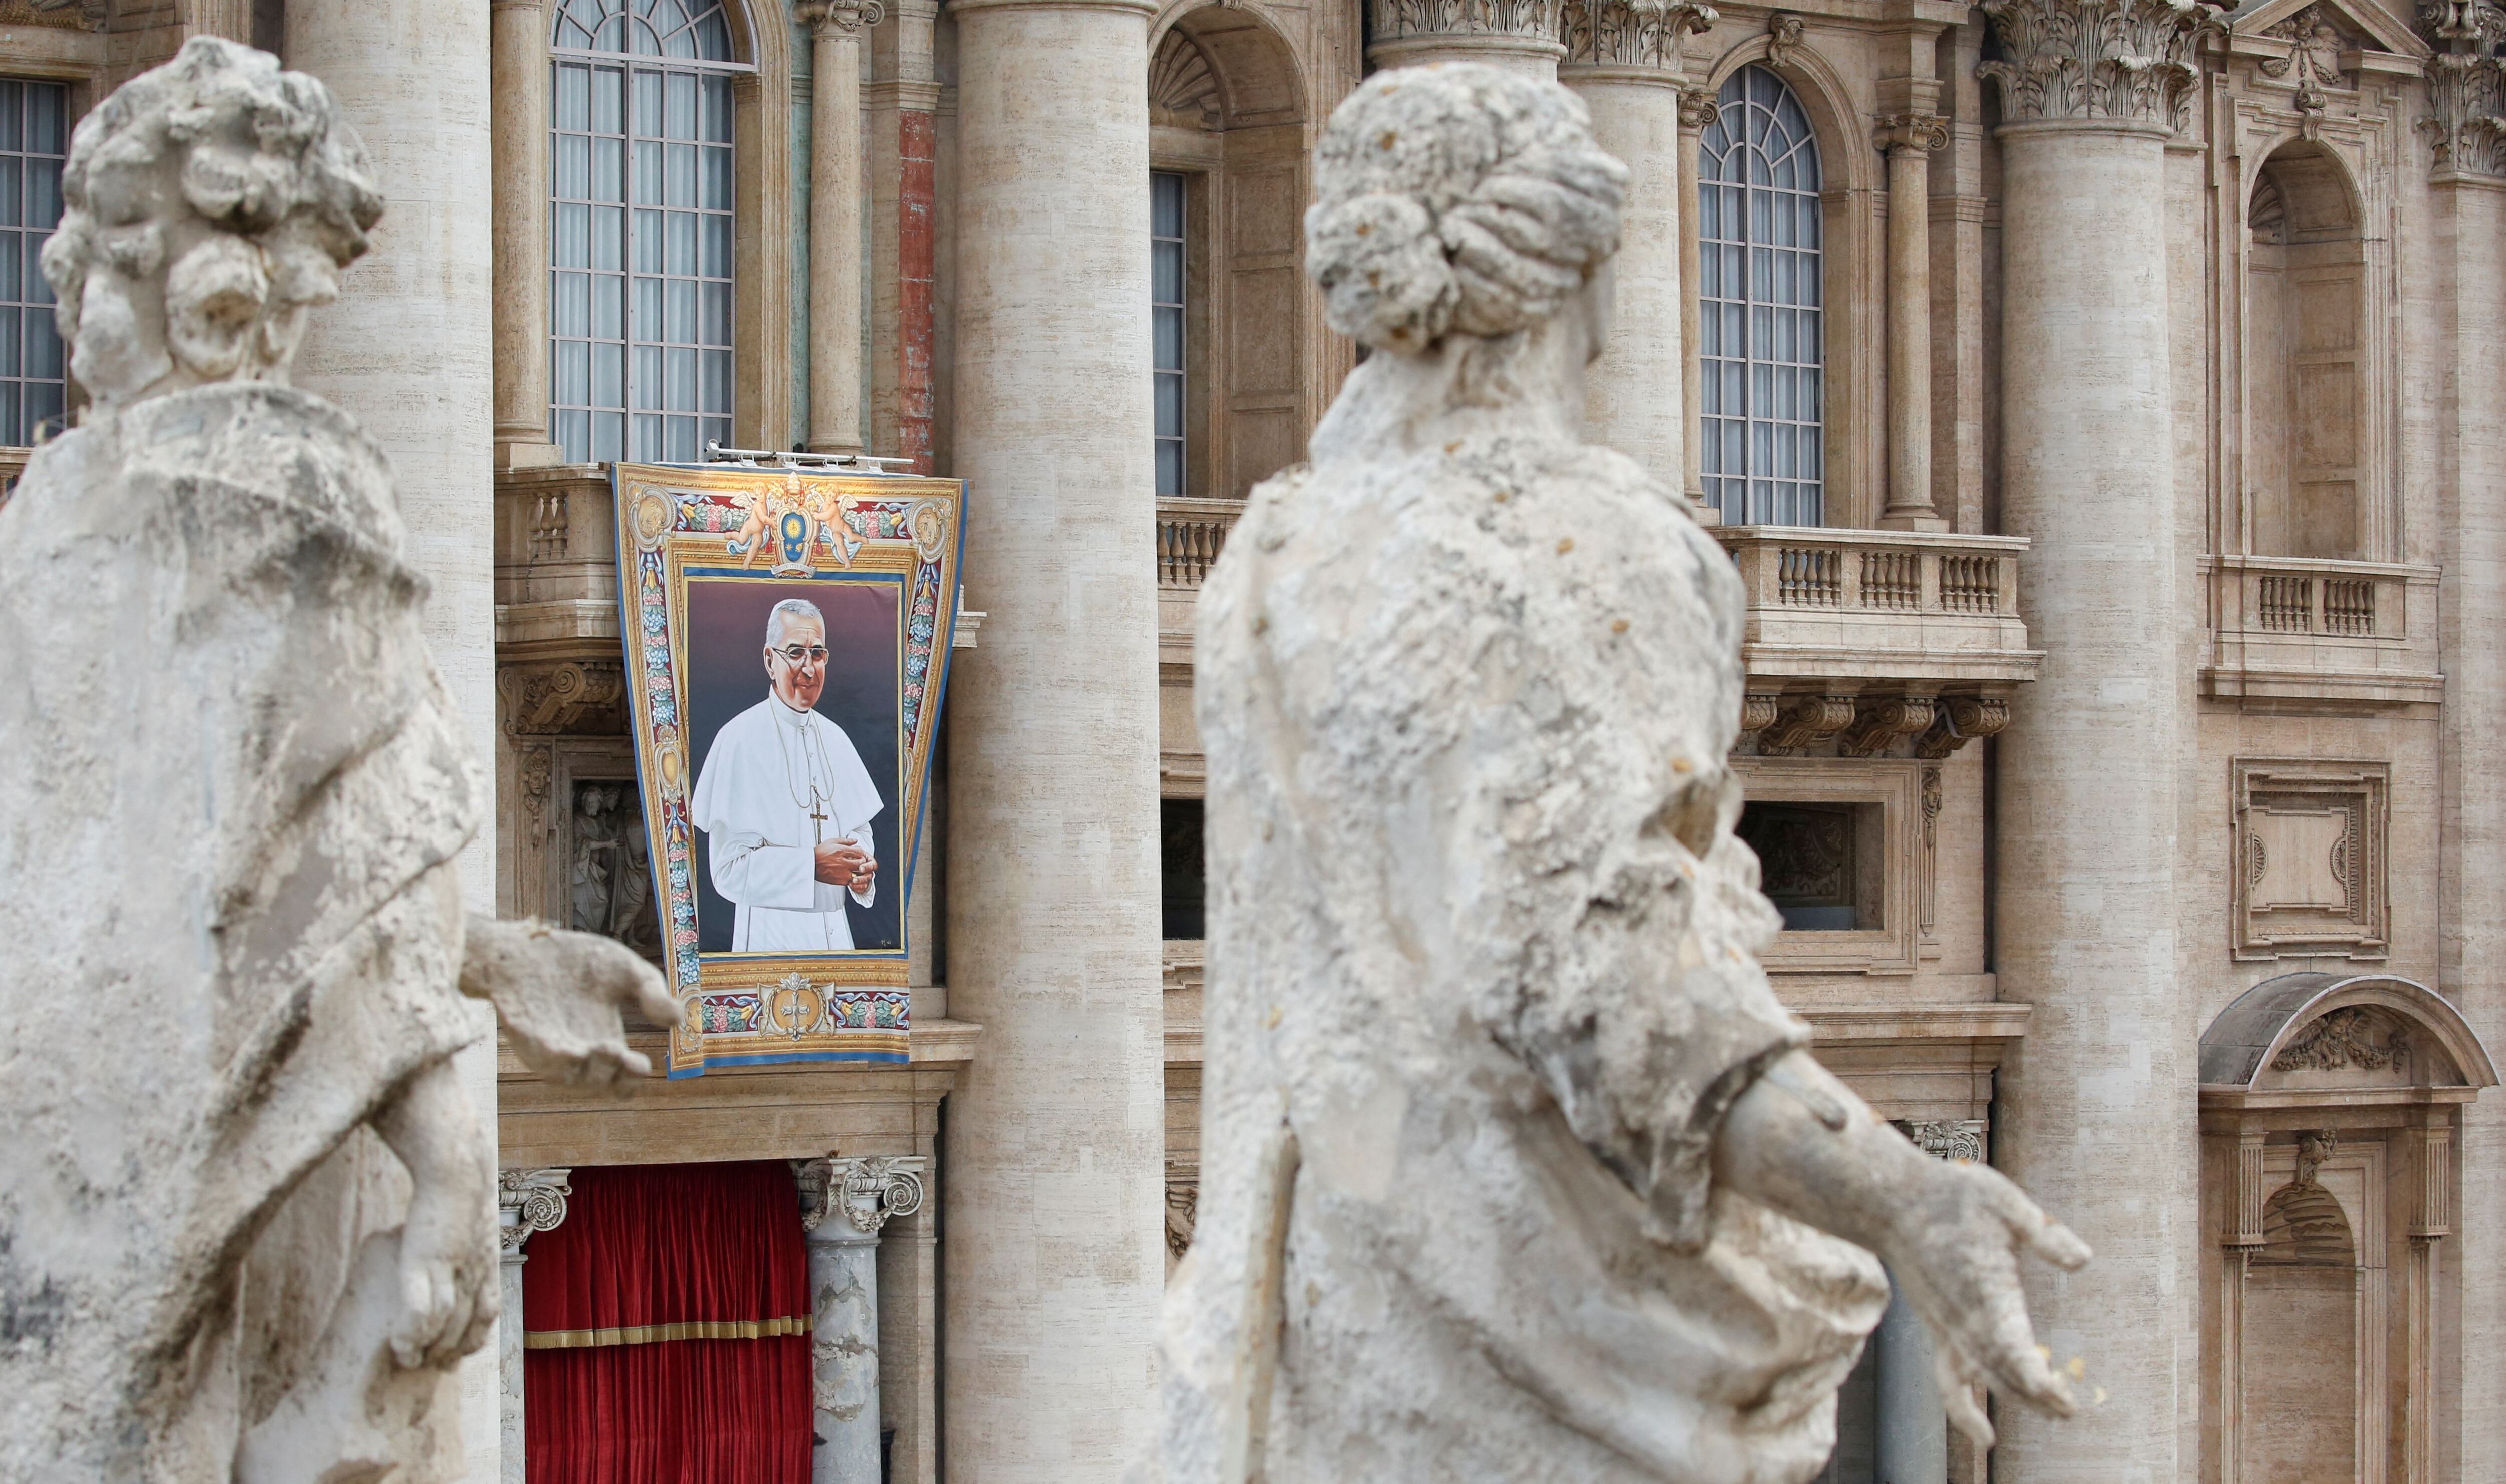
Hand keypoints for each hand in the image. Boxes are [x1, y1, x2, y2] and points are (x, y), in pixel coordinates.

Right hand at [368, 1058, 498, 1367]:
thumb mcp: (467, 1219)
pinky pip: (420, 1308)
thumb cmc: (460, 1185)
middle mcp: (476, 1271)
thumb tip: (452, 1248)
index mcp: (487, 1261)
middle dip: (447, 1351)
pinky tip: (398, 1346)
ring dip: (426, 1349)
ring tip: (406, 1361)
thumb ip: (464, 1239)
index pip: (486, 1312)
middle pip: (464, 1326)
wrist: (456, 1163)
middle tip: (428, 1367)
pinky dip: (410, 1333)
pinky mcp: (424, 1259)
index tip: (456, 1355)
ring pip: (443, 1324)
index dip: (472, 1337)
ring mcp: (452, 1268)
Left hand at [461, 914, 680, 1082]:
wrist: (525, 947)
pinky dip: (561, 1061)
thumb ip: (652, 992)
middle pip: (606, 1085)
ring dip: (594, 1069)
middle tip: (626, 1055)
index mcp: (607, 1039)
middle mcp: (583, 1051)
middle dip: (619, 1075)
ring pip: (578, 1079)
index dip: (636, 1077)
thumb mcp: (625, 970)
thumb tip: (678, 1021)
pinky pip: (547, 1062)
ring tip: (605, 1046)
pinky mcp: (530, 1040)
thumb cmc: (576, 961)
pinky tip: (573, 1050)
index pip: (625, 1078)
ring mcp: (555, 1049)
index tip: (643, 1063)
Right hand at [815, 838, 874, 890]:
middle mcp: (841, 862)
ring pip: (857, 873)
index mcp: (840, 851)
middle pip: (860, 862)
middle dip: (861, 860)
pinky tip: (847, 872)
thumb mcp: (831, 842)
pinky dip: (852, 876)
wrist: (810, 865)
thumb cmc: (819, 853)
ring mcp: (841, 873)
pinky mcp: (839, 881)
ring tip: (853, 867)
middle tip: (857, 860)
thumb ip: (845, 841)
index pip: (859, 852)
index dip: (859, 851)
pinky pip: (851, 880)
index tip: (857, 852)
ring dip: (857, 869)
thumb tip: (855, 841)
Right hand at [1878, 1158, 2091, 1444]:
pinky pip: (1950, 1380)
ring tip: (2052, 1413)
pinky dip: (1966, 1411)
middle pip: (2000, 1375)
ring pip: (1980, 1380)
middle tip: (2069, 1410)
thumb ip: (2043, 1233)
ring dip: (2015, 1400)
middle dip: (2036, 1399)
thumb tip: (2083, 1260)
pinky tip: (1985, 1436)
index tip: (2065, 1400)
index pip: (2010, 1352)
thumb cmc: (1948, 1195)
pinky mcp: (1937, 1326)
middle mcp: (1962, 1318)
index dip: (2037, 1383)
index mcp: (1983, 1290)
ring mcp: (1946, 1326)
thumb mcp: (2003, 1201)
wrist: (1887, 1201)